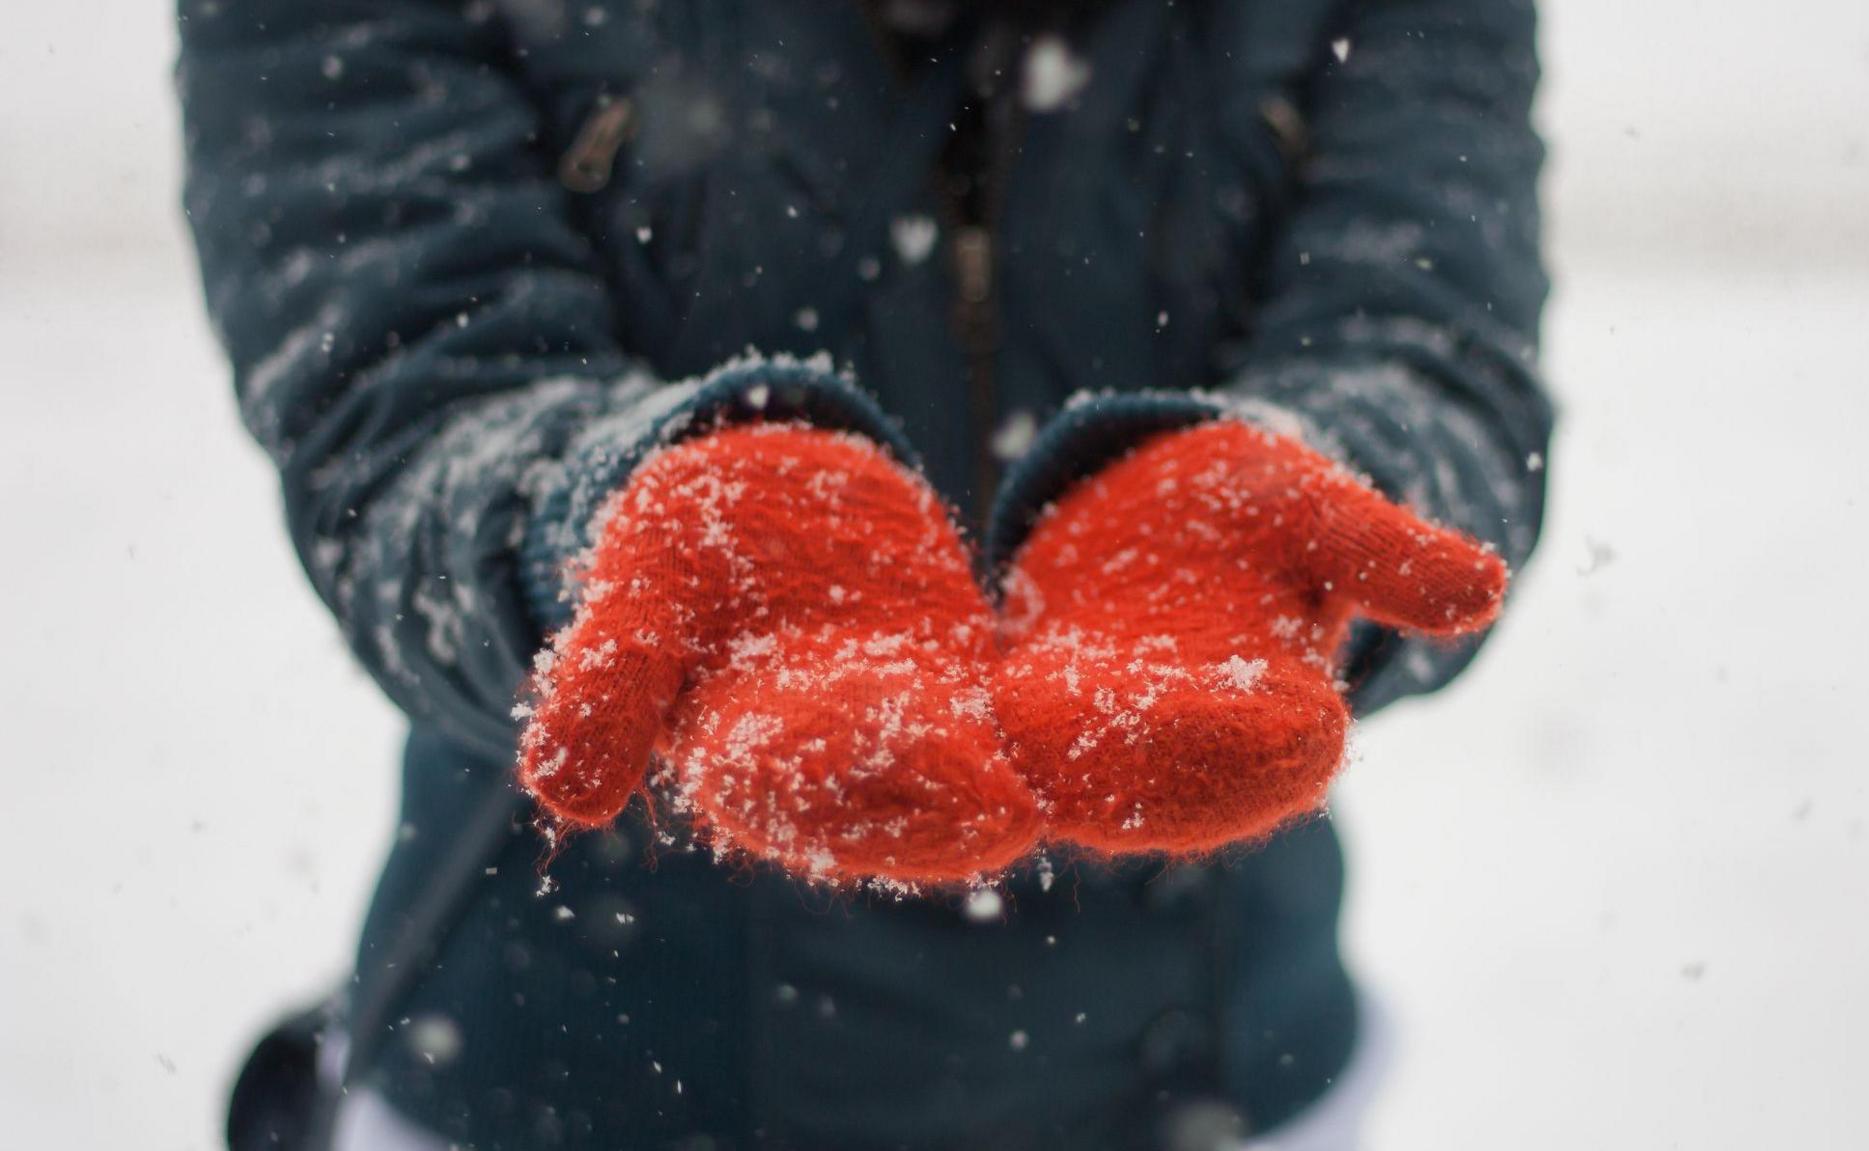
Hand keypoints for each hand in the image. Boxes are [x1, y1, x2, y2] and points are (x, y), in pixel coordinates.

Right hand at [518, 425, 1039, 884]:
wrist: (753, 494)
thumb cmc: (676, 545)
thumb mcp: (636, 592)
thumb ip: (606, 685)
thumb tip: (558, 799)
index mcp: (745, 759)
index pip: (797, 792)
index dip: (856, 787)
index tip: (912, 785)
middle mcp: (839, 765)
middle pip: (900, 796)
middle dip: (955, 803)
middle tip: (1017, 811)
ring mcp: (912, 727)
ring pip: (974, 763)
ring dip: (1022, 773)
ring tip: (1079, 773)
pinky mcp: (969, 685)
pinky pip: (1021, 708)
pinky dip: (1066, 713)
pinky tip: (1134, 704)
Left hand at [993, 420, 1504, 854]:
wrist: (1170, 503)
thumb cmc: (1269, 511)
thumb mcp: (1326, 516)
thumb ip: (1393, 559)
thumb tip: (1488, 590)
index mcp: (1289, 720)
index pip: (1280, 755)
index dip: (1255, 745)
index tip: (1235, 726)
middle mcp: (1198, 752)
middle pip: (1170, 777)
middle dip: (1130, 765)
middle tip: (1096, 744)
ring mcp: (1113, 743)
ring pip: (1085, 768)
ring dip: (1049, 759)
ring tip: (1012, 730)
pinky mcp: (1038, 712)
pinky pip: (1012, 732)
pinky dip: (990, 728)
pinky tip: (957, 710)